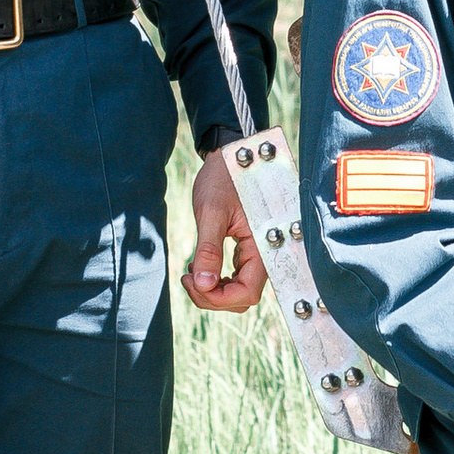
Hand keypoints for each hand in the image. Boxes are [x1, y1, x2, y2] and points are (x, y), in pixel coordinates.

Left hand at [181, 148, 268, 312]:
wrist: (231, 156)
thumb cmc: (224, 178)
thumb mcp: (212, 212)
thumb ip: (209, 249)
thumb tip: (203, 284)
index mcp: (262, 245)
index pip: (247, 292)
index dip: (219, 298)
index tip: (194, 282)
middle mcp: (264, 252)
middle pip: (242, 297)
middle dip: (213, 296)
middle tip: (189, 277)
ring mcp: (256, 252)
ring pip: (239, 290)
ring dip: (214, 289)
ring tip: (193, 269)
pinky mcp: (247, 249)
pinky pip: (236, 276)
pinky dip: (217, 278)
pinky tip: (201, 263)